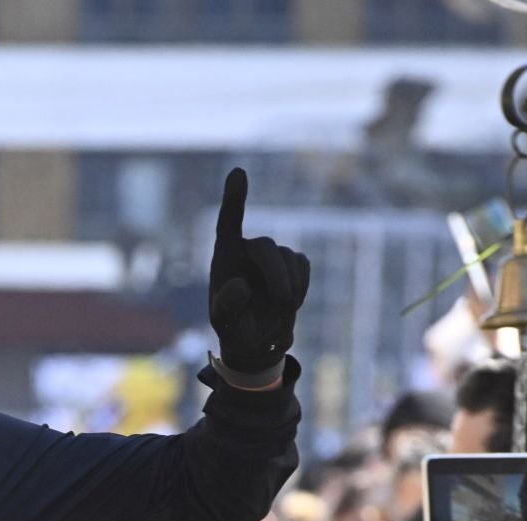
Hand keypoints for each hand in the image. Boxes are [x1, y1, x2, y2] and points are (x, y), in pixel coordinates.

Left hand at [209, 168, 310, 375]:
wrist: (256, 341)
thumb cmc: (234, 330)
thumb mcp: (225, 326)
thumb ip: (226, 308)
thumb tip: (241, 283)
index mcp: (223, 258)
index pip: (228, 223)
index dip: (234, 199)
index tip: (238, 172)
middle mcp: (247, 249)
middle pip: (267, 247)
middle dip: (277, 275)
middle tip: (284, 302)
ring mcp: (272, 254)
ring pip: (289, 259)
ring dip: (288, 291)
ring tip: (275, 315)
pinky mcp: (293, 262)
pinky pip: (303, 268)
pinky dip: (300, 289)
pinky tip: (288, 306)